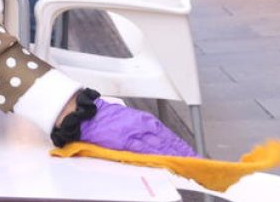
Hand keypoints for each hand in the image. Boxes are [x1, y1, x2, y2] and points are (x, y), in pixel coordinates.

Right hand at [80, 98, 196, 156]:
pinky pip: (146, 151)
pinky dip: (157, 156)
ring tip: (185, 164)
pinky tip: (165, 162)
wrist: (86, 115)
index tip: (191, 154)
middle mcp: (143, 125)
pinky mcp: (126, 142)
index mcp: (144, 120)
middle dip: (181, 152)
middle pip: (168, 141)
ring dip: (173, 155)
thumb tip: (156, 140)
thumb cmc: (105, 117)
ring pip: (160, 146)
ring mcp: (136, 134)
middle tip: (194, 161)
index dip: (180, 146)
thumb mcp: (128, 119)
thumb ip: (142, 128)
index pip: (168, 135)